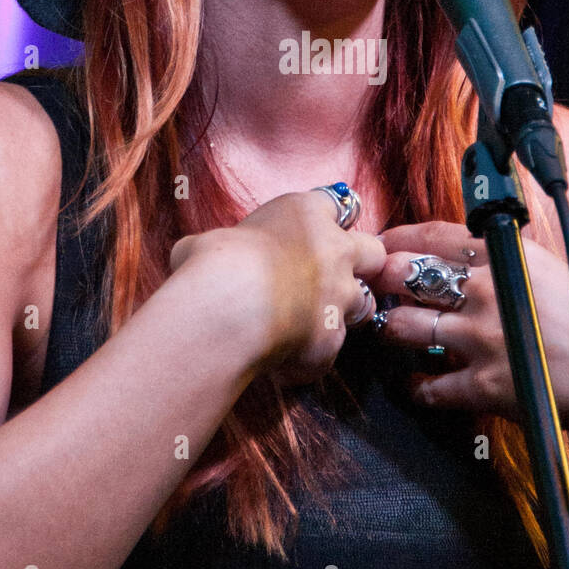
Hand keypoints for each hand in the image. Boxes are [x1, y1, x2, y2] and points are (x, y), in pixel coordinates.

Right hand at [169, 191, 387, 386]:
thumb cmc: (211, 262)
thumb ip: (222, 245)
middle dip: (359, 265)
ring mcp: (341, 297)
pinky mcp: (332, 341)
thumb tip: (195, 255)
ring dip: (343, 312)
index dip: (327, 222)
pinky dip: (308, 358)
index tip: (313, 236)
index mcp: (306, 213)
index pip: (335, 206)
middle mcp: (335, 250)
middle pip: (373, 251)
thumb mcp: (207, 239)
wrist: (226, 306)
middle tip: (330, 279)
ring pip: (365, 303)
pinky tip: (281, 363)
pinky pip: (328, 352)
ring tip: (309, 323)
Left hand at [373, 221, 568, 443]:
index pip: (438, 236)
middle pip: (409, 276)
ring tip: (386, 331)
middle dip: (382, 280)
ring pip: (408, 328)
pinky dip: (419, 389)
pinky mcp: (488, 388)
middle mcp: (489, 292)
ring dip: (391, 330)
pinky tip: (417, 387)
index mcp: (511, 259)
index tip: (384, 244)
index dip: (402, 239)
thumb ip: (530, 268)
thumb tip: (513, 263)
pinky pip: (433, 388)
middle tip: (368, 287)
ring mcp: (484, 340)